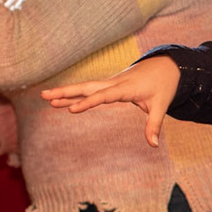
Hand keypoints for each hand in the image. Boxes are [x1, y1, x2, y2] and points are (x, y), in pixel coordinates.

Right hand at [41, 57, 180, 146]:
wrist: (166, 66)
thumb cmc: (164, 86)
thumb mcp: (161, 105)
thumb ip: (154, 125)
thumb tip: (153, 145)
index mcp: (126, 88)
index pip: (103, 96)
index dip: (88, 103)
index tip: (71, 110)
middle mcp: (114, 83)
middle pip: (86, 87)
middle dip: (66, 92)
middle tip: (45, 96)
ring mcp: (111, 82)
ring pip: (85, 87)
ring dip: (66, 92)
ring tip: (45, 97)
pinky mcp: (110, 84)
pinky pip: (89, 89)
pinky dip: (75, 93)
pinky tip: (61, 99)